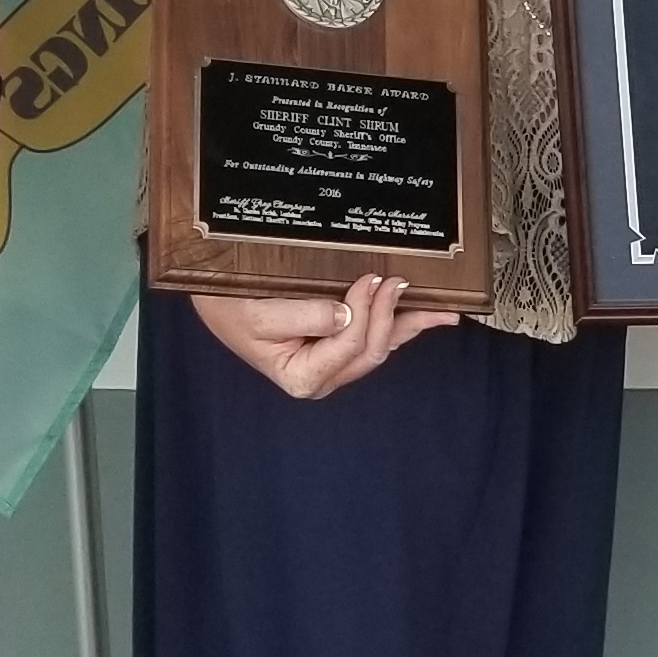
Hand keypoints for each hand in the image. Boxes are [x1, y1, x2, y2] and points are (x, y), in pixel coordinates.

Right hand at [195, 273, 453, 398]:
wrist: (216, 302)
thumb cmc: (231, 308)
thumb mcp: (261, 313)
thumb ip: (305, 316)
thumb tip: (346, 312)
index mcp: (303, 376)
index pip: (350, 344)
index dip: (367, 311)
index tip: (371, 278)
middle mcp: (322, 377)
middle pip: (371, 350)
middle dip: (391, 316)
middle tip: (398, 279)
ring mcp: (332, 365)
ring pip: (380, 347)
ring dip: (408, 324)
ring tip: (441, 309)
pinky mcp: (337, 349)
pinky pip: (374, 338)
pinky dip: (401, 325)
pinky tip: (426, 317)